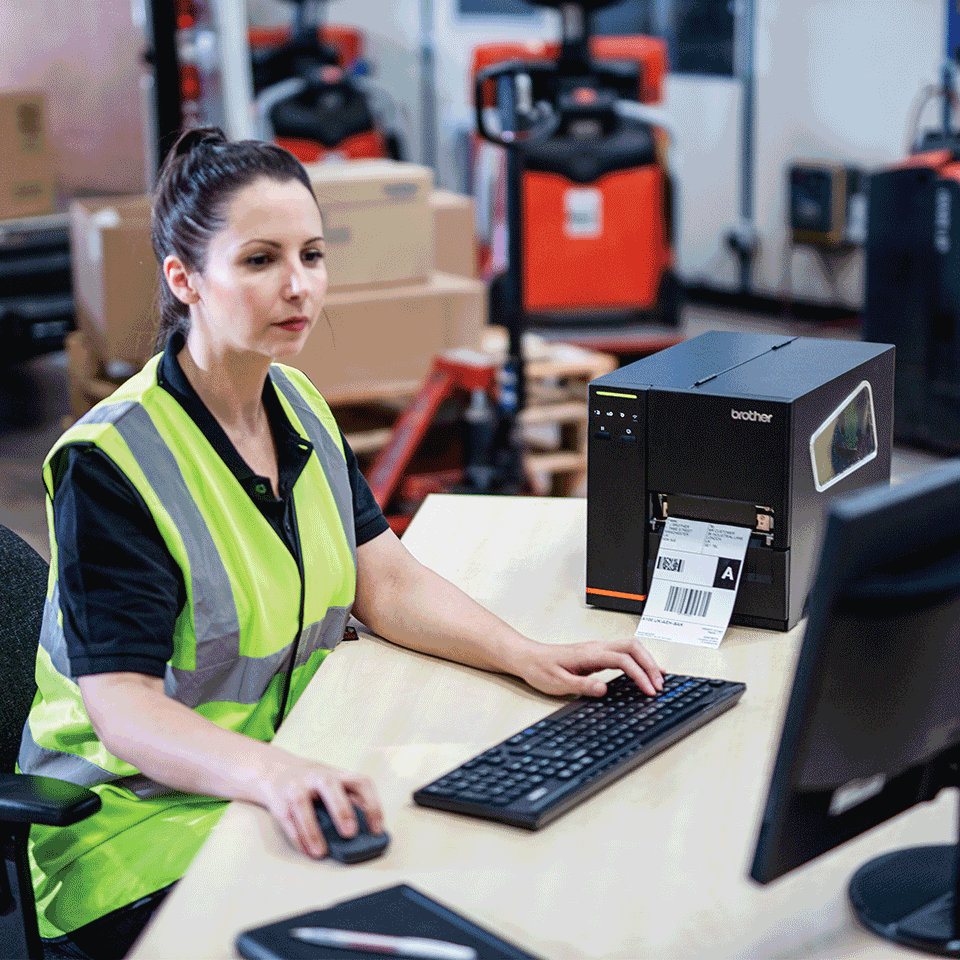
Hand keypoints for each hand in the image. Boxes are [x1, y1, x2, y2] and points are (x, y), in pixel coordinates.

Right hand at [257, 752, 383, 858]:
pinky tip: (306, 851)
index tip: (377, 829)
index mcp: (338, 774)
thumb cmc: (315, 783)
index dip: (372, 804)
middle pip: (329, 784)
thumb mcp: (336, 784)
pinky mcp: (280, 801)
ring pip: (302, 804)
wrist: (277, 771)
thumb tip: (368, 828)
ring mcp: (296, 786)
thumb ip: (351, 800)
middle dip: (341, 808)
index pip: (361, 782)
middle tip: (349, 833)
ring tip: (321, 853)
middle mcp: (317, 775)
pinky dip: (297, 837)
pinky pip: (288, 819)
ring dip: (312, 830)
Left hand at [517, 638, 663, 697]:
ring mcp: (597, 649)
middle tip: (660, 685)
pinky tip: (642, 673)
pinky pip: (623, 653)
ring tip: (658, 679)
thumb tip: (604, 688)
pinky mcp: (596, 654)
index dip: (640, 675)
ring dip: (646, 662)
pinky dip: (637, 662)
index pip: (623, 660)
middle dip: (650, 665)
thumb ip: (582, 685)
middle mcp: (596, 647)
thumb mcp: (558, 682)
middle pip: (633, 647)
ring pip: (630, 647)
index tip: (649, 690)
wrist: (527, 657)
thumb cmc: (540, 668)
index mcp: (589, 654)